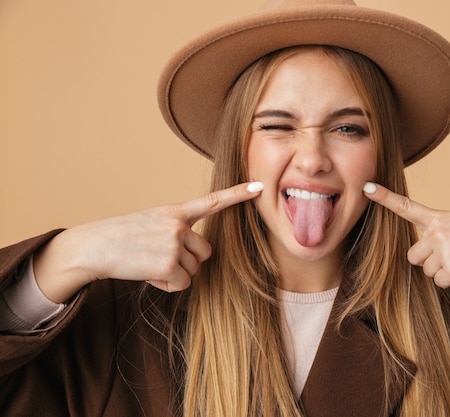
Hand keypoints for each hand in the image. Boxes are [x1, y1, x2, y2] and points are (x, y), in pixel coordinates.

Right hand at [34, 182, 262, 301]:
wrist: (92, 247)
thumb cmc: (121, 237)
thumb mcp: (151, 223)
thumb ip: (176, 231)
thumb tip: (194, 258)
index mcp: (175, 212)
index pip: (213, 201)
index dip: (238, 194)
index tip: (260, 187)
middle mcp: (179, 225)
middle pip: (206, 253)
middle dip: (188, 261)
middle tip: (159, 257)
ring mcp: (175, 243)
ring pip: (194, 270)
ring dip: (175, 274)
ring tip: (149, 264)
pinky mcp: (169, 264)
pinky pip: (182, 284)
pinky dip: (166, 285)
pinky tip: (148, 274)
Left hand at [363, 182, 449, 290]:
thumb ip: (437, 235)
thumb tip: (419, 258)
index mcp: (440, 217)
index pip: (407, 207)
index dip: (385, 198)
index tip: (367, 187)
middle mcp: (438, 231)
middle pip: (413, 256)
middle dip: (429, 261)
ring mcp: (444, 250)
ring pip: (426, 272)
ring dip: (443, 272)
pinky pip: (440, 283)